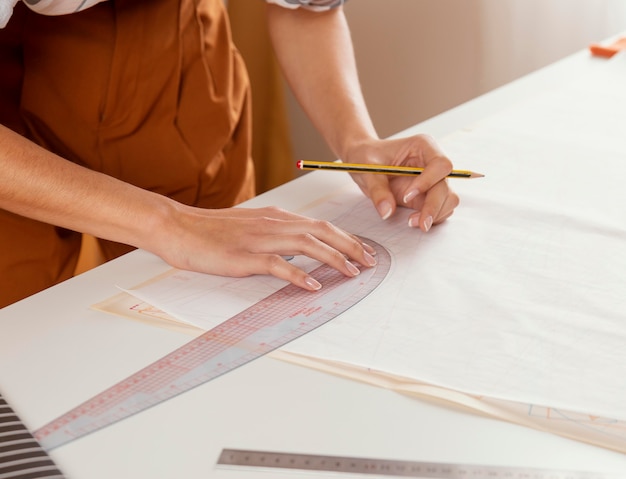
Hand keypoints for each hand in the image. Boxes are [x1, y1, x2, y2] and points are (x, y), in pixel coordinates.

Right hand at [152, 203, 377, 291]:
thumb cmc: (211, 229)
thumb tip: (299, 242)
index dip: (346, 238)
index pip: (320, 225)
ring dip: (334, 258)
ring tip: (352, 272)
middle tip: (369, 263)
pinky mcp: (244, 256)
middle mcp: (273, 223)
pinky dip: (299, 274)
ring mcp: (259, 239)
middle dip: (350, 247)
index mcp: (275, 217)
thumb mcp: (249, 225)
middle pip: (322, 232)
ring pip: (307, 245)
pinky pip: (278, 265)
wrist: (177, 227)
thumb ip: (275, 231)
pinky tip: (314, 285)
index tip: (363, 251)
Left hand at [343, 135, 459, 230]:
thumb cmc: (366, 157)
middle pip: (446, 185)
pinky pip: (440, 209)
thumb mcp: (367, 170)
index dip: (428, 181)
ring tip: (412, 222)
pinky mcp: (428, 195)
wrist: (364, 162)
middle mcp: (432, 163)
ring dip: (435, 214)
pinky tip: (414, 220)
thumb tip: (387, 211)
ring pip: (448, 199)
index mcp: (423, 146)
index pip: (440, 164)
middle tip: (416, 222)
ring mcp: (432, 180)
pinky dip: (431, 218)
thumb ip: (377, 190)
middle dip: (433, 206)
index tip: (406, 196)